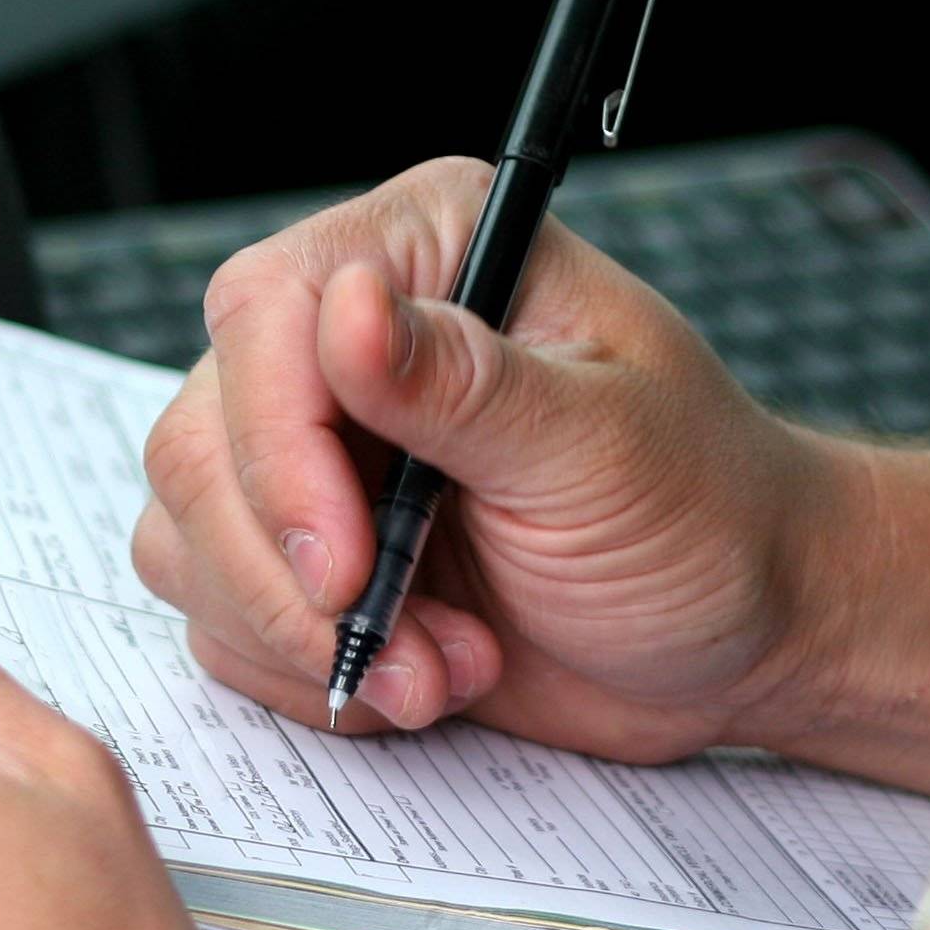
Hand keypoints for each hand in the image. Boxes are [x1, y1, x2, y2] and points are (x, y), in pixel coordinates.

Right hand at [134, 157, 857, 762]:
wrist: (740, 634)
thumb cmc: (708, 517)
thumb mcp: (604, 449)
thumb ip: (465, 385)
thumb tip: (344, 313)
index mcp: (432, 252)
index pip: (266, 315)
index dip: (279, 451)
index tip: (346, 565)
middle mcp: (352, 339)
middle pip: (201, 439)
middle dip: (289, 574)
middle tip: (401, 642)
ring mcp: (318, 449)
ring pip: (190, 536)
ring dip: (303, 635)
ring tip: (440, 666)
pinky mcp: (307, 550)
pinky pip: (220, 613)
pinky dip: (306, 671)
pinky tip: (420, 677)